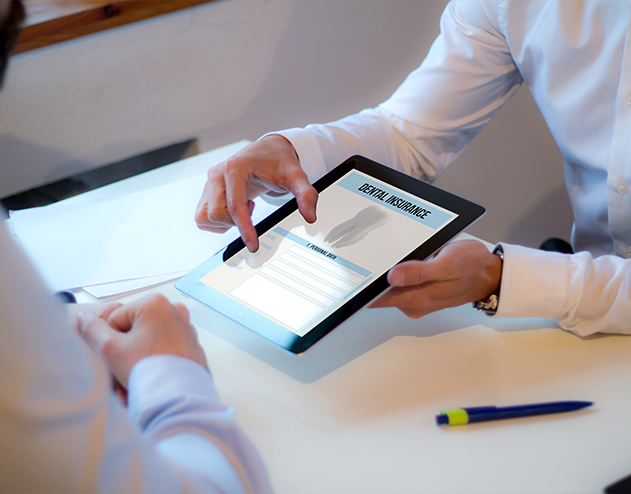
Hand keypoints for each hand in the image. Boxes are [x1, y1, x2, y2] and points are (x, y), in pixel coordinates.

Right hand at [77, 294, 207, 387]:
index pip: (115, 320)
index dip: (111, 343)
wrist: (180, 400)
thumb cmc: (147, 371)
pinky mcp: (192, 345)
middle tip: (125, 374)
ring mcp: (186, 328)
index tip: (118, 359)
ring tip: (138, 381)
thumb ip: (92, 329)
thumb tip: (83, 317)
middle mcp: (174, 310)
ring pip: (148, 343)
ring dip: (138, 361)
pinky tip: (153, 380)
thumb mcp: (110, 349)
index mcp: (155, 303)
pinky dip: (156, 363)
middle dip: (125, 354)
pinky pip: (165, 351)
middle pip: (134, 331)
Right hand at [195, 135, 317, 251]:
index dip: (244, 229)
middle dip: (236, 222)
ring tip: (244, 208)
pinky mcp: (207, 191)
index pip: (235, 206)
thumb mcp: (296, 176)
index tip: (254, 246)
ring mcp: (209, 182)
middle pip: (216, 213)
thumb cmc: (279, 161)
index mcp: (235, 167)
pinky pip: (203, 217)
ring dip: (225, 222)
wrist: (268, 150)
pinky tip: (235, 209)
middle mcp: (217, 173)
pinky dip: (218, 222)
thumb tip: (310, 217)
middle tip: (253, 210)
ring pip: (205, 217)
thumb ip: (306, 194)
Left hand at [369, 240, 501, 317]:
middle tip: (368, 256)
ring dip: (385, 274)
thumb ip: (419, 272)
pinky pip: (400, 285)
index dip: (365, 289)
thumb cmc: (472, 267)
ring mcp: (416, 300)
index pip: (379, 300)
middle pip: (381, 294)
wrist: (491, 274)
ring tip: (383, 255)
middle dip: (373, 277)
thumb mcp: (447, 264)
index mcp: (418, 299)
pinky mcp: (419, 293)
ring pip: (390, 288)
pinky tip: (400, 261)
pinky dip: (397, 274)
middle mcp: (414, 303)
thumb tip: (393, 276)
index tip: (355, 275)